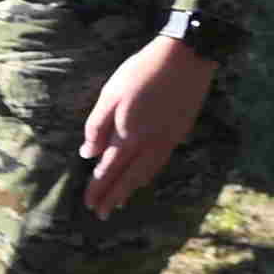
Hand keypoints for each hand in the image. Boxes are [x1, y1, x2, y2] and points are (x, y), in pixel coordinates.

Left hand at [79, 30, 214, 215]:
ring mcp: (167, 140)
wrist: (185, 59)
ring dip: (131, 189)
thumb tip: (87, 154)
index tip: (88, 204)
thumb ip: (97, 126)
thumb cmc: (140, 72)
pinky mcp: (179, 132)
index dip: (98, 188)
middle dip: (113, 196)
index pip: (108, 170)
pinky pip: (159, 163)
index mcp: (128, 134)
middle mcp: (149, 143)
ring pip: (146, 173)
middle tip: (100, 214)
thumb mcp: (110, 95)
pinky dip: (148, 175)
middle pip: (128, 178)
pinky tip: (143, 177)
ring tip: (119, 201)